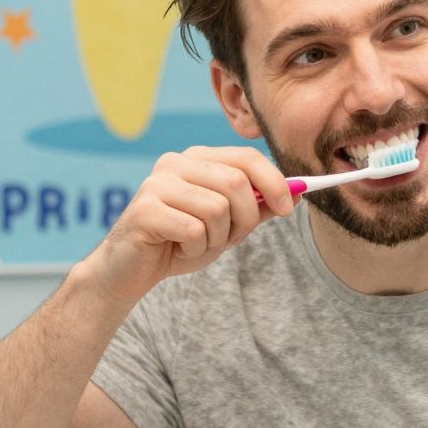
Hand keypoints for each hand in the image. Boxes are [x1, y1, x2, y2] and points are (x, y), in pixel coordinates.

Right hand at [86, 146, 293, 304]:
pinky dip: (196, 249)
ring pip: (217, 209)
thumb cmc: (180, 243)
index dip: (274, 182)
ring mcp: (157, 184)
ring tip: (198, 243)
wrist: (130, 270)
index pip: (245, 157)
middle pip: (236, 182)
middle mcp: (175, 163)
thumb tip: (296, 193)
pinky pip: (195, 230)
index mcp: (197, 159)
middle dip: (245, 218)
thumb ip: (257, 207)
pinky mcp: (145, 209)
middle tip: (231, 238)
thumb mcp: (227, 225)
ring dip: (217, 238)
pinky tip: (179, 249)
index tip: (287, 209)